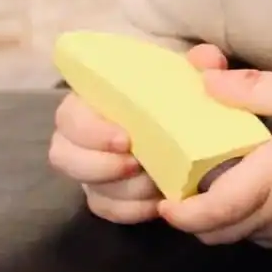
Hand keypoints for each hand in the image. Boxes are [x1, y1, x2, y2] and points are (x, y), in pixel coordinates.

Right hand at [48, 42, 227, 224]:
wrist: (187, 121)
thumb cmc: (175, 90)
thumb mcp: (189, 71)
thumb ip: (200, 61)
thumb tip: (207, 61)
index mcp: (93, 100)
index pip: (68, 116)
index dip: (90, 131)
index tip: (125, 139)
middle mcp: (83, 136)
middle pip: (64, 157)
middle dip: (100, 166)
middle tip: (138, 164)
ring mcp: (91, 169)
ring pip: (89, 189)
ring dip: (124, 190)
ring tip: (156, 183)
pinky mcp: (106, 195)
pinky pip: (107, 210)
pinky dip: (132, 210)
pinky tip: (157, 203)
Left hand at [158, 68, 271, 250]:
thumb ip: (253, 89)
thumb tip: (206, 81)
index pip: (214, 210)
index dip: (182, 213)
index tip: (164, 201)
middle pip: (215, 231)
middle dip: (192, 216)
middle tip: (184, 186)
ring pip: (236, 235)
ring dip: (220, 218)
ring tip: (220, 185)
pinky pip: (260, 236)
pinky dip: (246, 221)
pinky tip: (255, 193)